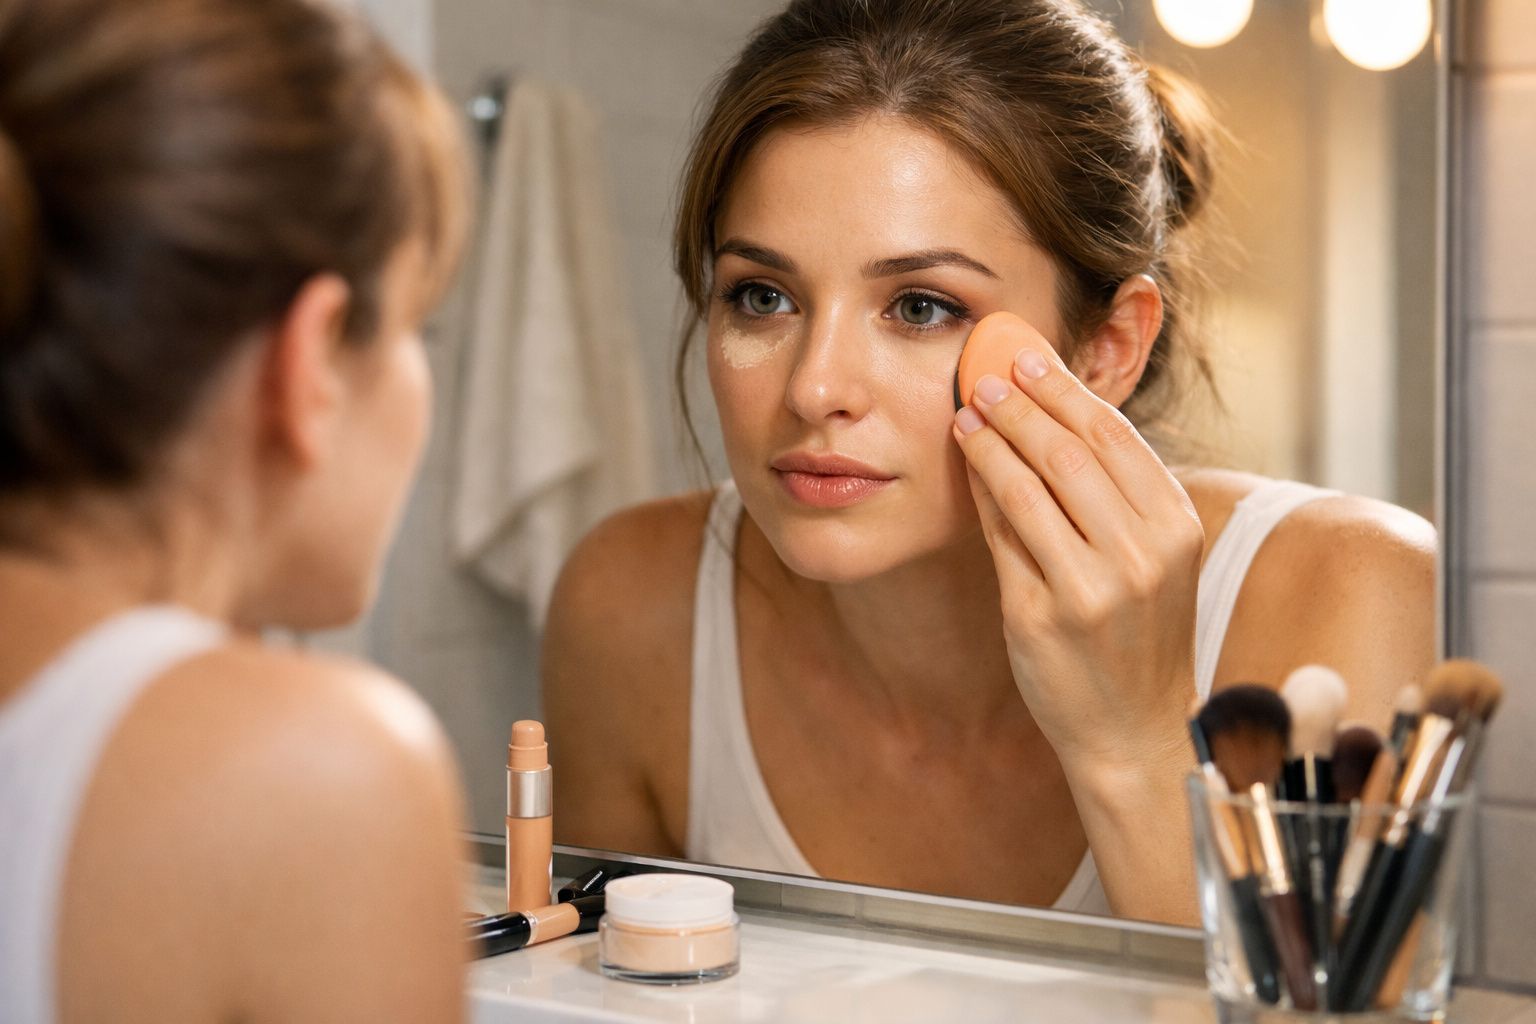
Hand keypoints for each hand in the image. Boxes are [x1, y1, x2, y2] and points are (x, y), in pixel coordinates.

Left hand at [952, 338, 1202, 776]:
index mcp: (1176, 528)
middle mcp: (1140, 554)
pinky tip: (967, 461)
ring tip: (966, 409)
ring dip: (992, 438)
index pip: (1115, 437)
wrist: (1133, 728)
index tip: (1026, 359)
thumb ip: (1115, 495)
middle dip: (1020, 404)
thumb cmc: (1138, 634)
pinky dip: (982, 488)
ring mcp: (1090, 588)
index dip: (1064, 391)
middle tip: (984, 374)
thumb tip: (1050, 415)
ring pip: (1029, 486)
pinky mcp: (1041, 615)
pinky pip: (1002, 535)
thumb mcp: (1152, 560)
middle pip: (1068, 452)